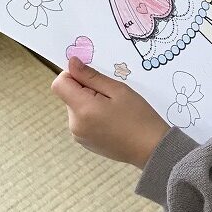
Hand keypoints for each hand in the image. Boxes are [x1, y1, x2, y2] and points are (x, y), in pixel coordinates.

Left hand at [51, 57, 168, 167]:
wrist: (152, 149)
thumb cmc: (139, 118)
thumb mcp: (118, 90)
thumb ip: (91, 76)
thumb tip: (72, 62)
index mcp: (82, 109)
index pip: (59, 84)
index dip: (73, 76)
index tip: (92, 78)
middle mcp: (75, 124)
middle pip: (69, 96)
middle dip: (86, 91)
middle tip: (111, 97)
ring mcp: (79, 136)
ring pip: (76, 108)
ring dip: (90, 104)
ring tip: (114, 111)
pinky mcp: (85, 142)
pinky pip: (82, 121)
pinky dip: (93, 117)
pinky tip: (112, 122)